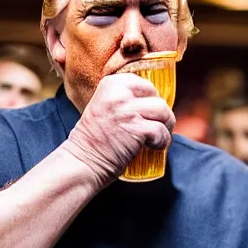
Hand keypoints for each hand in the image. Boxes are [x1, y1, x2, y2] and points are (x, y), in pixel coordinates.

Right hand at [62, 73, 174, 188]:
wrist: (82, 163)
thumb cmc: (94, 139)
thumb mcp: (104, 107)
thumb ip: (123, 99)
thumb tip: (152, 100)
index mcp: (111, 84)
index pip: (144, 84)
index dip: (150, 100)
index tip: (147, 113)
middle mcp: (119, 93)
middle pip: (157, 97)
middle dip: (161, 113)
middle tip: (155, 127)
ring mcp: (127, 110)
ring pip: (164, 111)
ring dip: (165, 127)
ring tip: (156, 138)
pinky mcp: (136, 128)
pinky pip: (161, 131)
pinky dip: (162, 141)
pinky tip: (153, 147)